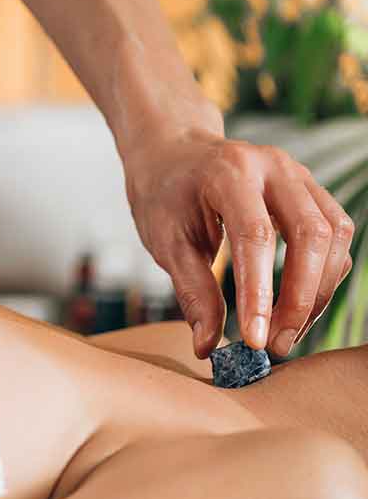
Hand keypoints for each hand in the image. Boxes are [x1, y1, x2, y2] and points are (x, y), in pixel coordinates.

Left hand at [123, 128, 353, 358]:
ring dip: (318, 291)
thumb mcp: (165, 241)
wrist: (172, 151)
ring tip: (286, 331)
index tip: (255, 340)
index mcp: (228, 173)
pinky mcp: (311, 188)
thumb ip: (192, 291)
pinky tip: (298, 305)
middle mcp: (273, 166)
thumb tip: (208, 346)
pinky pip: (335, 233)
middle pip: (310, 234)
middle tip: (275, 343)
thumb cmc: (164, 195)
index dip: (260, 293)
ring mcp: (298, 173)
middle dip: (300, 297)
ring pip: (334, 235)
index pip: (255, 236)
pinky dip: (323, 274)